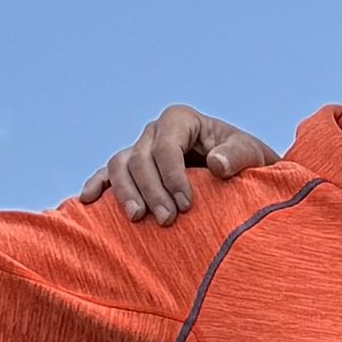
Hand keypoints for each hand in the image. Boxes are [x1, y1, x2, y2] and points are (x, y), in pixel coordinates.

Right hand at [81, 103, 277, 220]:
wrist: (239, 177)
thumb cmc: (246, 163)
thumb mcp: (253, 155)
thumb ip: (238, 156)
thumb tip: (215, 164)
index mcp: (182, 120)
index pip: (166, 145)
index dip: (172, 175)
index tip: (186, 204)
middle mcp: (155, 132)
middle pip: (140, 158)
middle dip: (152, 190)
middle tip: (167, 221)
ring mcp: (139, 150)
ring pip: (119, 166)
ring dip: (125, 193)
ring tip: (137, 218)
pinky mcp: (131, 171)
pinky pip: (107, 175)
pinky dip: (97, 185)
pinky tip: (88, 201)